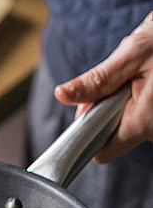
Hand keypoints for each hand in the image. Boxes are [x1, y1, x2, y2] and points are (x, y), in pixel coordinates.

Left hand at [54, 12, 152, 161]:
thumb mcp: (131, 56)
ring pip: (127, 122)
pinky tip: (146, 80)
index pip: (102, 151)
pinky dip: (136, 99)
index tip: (88, 107)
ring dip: (123, 101)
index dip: (88, 131)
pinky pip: (141, 115)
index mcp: (143, 122)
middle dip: (107, 107)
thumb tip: (63, 94)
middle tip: (119, 79)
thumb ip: (97, 81)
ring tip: (140, 75)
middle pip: (113, 134)